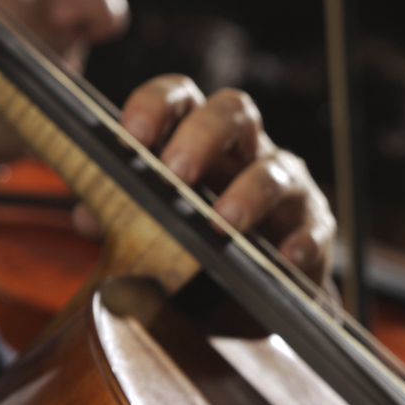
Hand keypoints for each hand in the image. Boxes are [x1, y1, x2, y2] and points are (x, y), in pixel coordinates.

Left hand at [74, 76, 335, 282]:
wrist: (248, 306)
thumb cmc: (196, 253)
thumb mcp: (153, 234)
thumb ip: (122, 218)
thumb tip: (89, 216)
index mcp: (200, 141)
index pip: (180, 98)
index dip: (156, 105)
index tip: (131, 134)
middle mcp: (247, 152)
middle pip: (235, 111)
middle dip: (204, 135)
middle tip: (176, 172)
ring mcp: (287, 187)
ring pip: (278, 168)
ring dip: (250, 192)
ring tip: (223, 222)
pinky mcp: (315, 229)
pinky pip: (315, 228)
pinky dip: (301, 240)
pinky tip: (283, 258)